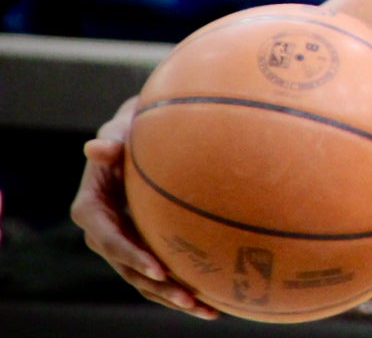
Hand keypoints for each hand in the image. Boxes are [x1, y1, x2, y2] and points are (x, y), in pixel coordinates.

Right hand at [71, 97, 218, 318]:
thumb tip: (95, 146)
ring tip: (206, 310)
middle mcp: (103, 232)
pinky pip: (161, 274)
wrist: (138, 138)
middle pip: (128, 268)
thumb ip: (112, 140)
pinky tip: (213, 303)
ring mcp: (124, 244)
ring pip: (145, 280)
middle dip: (158, 287)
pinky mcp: (143, 248)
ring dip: (173, 298)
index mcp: (91, 208)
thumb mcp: (120, 130)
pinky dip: (182, 290)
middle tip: (188, 297)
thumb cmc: (130, 129)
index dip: (131, 256)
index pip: (108, 239)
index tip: (158, 268)